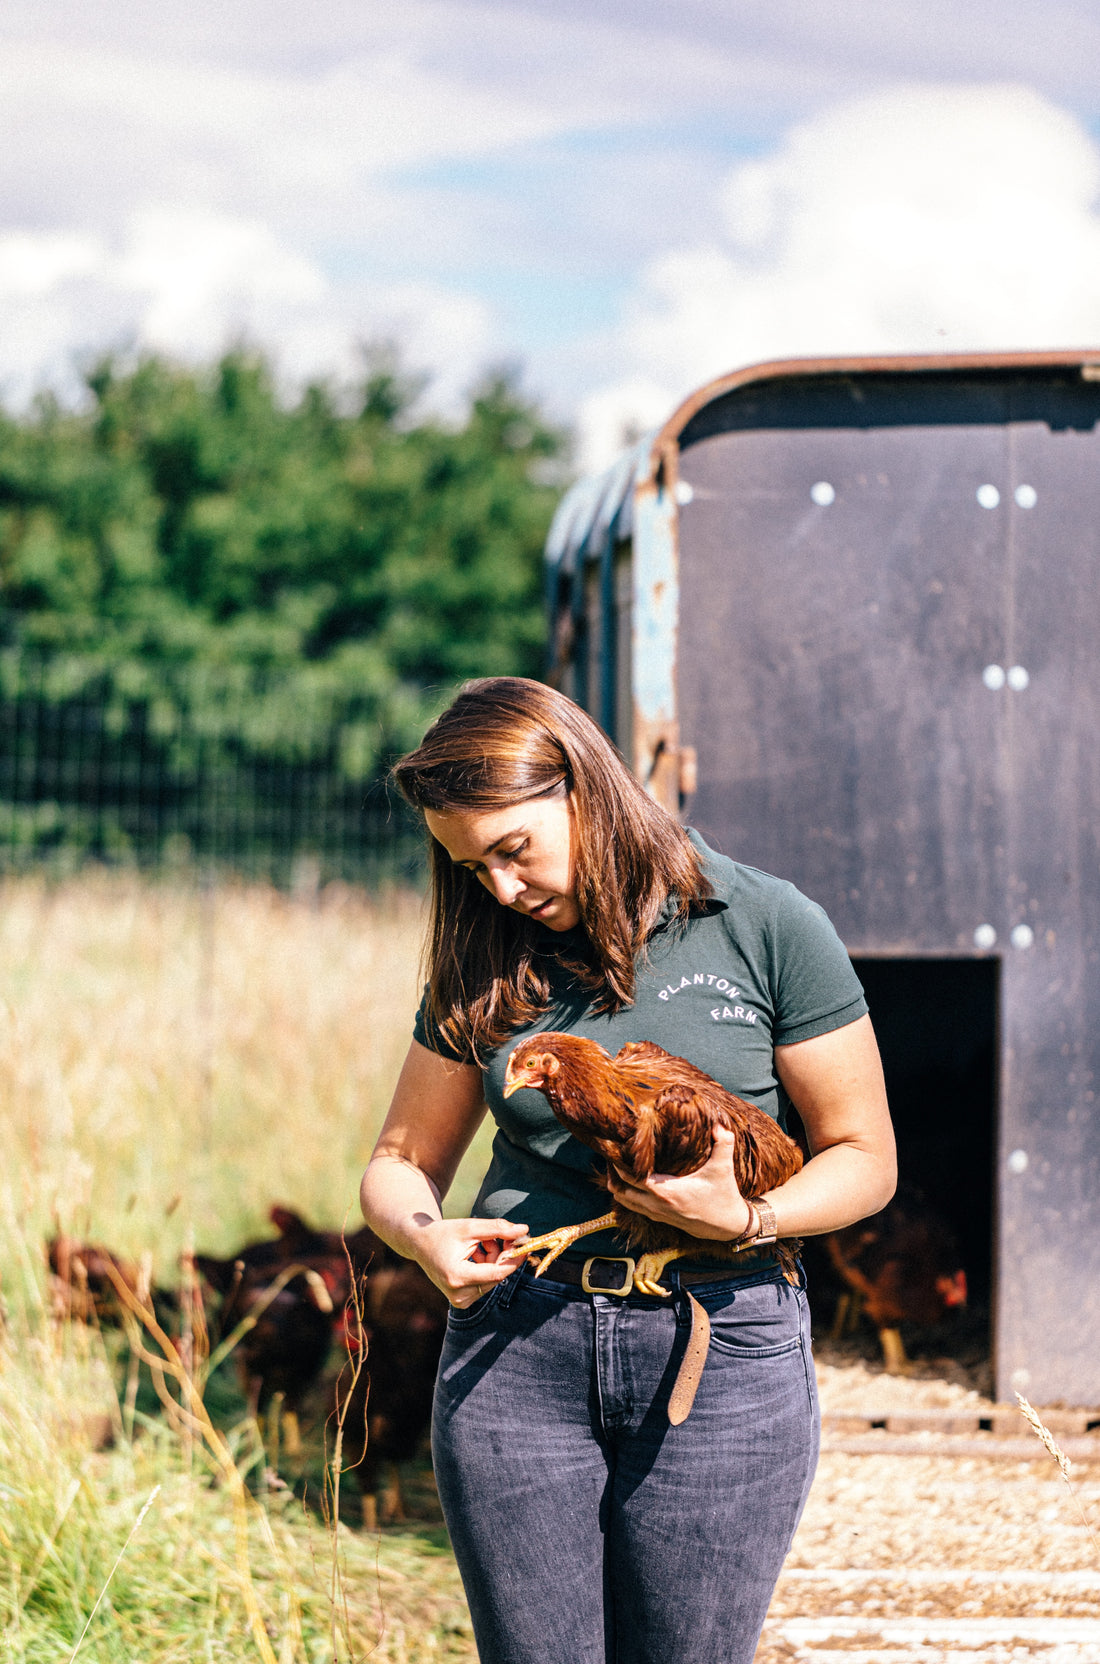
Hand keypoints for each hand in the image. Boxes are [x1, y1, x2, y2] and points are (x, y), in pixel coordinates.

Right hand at [412, 1216, 529, 1308]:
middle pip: (496, 1275)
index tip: (525, 1244)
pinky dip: (485, 1267)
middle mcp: (459, 1295)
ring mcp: (460, 1301)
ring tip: (476, 1244)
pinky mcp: (462, 1301)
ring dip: (492, 1260)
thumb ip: (498, 1229)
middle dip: (501, 1254)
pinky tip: (473, 1255)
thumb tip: (524, 1230)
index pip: (497, 1273)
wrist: (419, 1244)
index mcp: (458, 1277)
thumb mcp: (470, 1227)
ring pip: (493, 1279)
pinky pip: (485, 1283)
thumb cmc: (443, 1233)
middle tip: (493, 1236)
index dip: (514, 1259)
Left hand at [604, 1127, 753, 1241]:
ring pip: (624, 1202)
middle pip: (620, 1191)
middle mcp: (657, 1205)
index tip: (614, 1147)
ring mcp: (657, 1214)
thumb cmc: (724, 1196)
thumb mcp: (723, 1169)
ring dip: (617, 1185)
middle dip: (611, 1174)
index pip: (632, 1178)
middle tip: (610, 1154)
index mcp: (667, 1192)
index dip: (619, 1164)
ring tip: (616, 1166)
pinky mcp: (660, 1218)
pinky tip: (632, 1180)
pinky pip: (634, 1207)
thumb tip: (719, 1124)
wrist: (728, 1226)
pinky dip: (627, 1194)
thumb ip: (724, 1144)